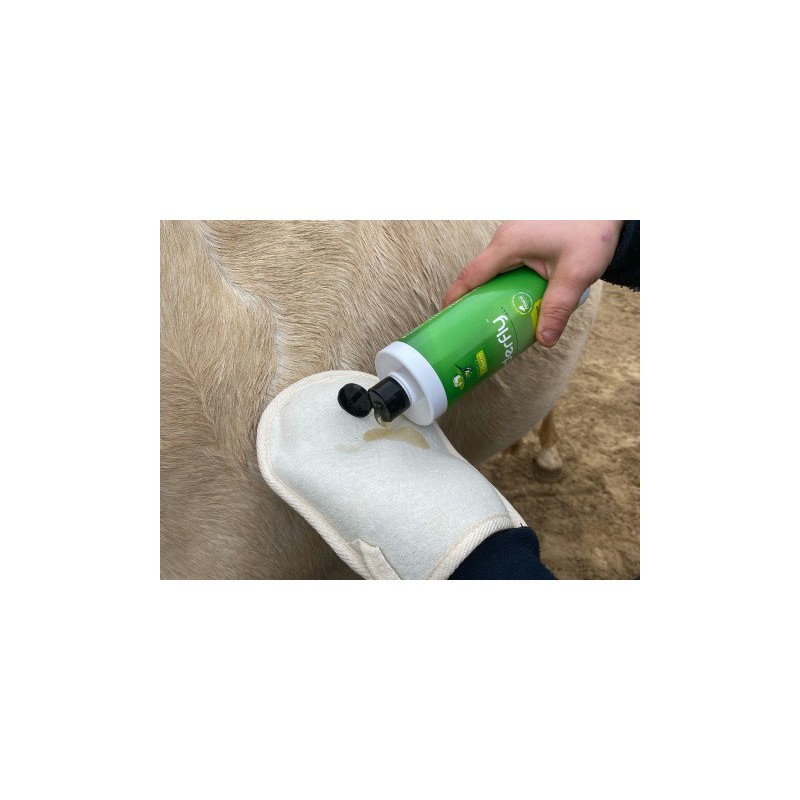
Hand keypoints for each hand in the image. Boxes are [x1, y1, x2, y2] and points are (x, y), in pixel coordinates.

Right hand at [443, 221, 622, 346]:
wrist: (611, 205)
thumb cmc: (593, 230)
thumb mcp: (576, 274)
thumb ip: (557, 308)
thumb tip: (544, 340)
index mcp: (509, 244)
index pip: (471, 275)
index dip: (456, 298)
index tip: (446, 318)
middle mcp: (506, 236)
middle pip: (482, 274)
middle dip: (477, 301)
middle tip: (477, 328)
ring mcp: (515, 232)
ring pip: (496, 268)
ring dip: (497, 291)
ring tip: (500, 318)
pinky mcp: (526, 233)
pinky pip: (508, 261)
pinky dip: (509, 280)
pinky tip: (521, 297)